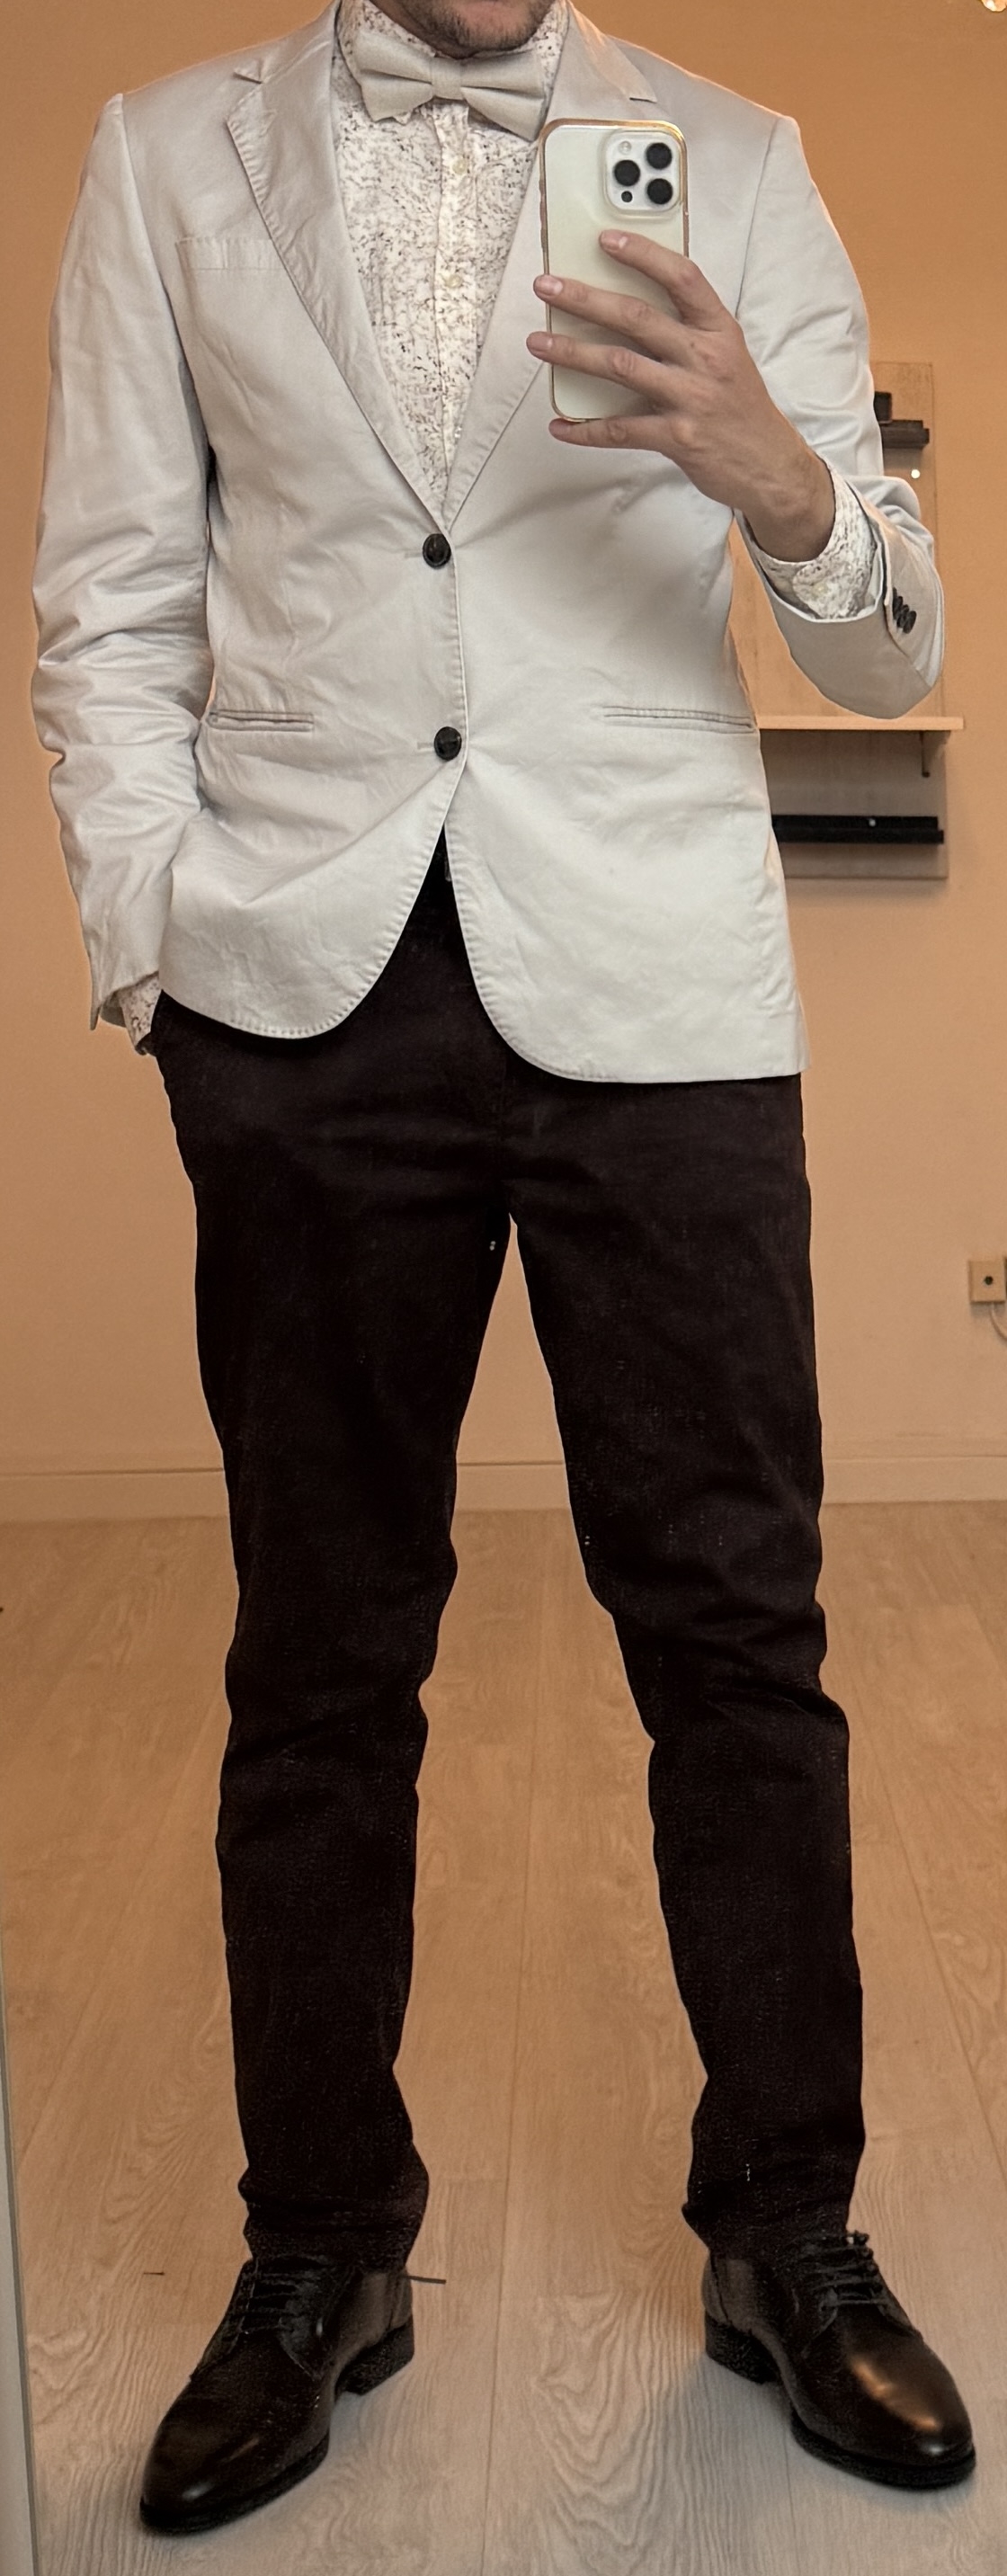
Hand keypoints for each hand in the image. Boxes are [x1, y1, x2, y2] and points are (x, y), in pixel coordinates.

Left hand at [527, 233, 834, 562]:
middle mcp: (705, 359)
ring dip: (574, 353)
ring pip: (621, 367)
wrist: (770, 465)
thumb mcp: (727, 355)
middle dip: (586, 299)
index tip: (606, 240)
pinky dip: (586, 428)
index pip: (681, 278)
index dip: (643, 255)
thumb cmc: (741, 407)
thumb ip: (688, 330)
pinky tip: (561, 424)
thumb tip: (632, 309)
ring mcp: (691, 398)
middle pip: (637, 318)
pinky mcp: (678, 438)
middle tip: (549, 287)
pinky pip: (621, 430)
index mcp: (719, 331)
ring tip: (541, 343)